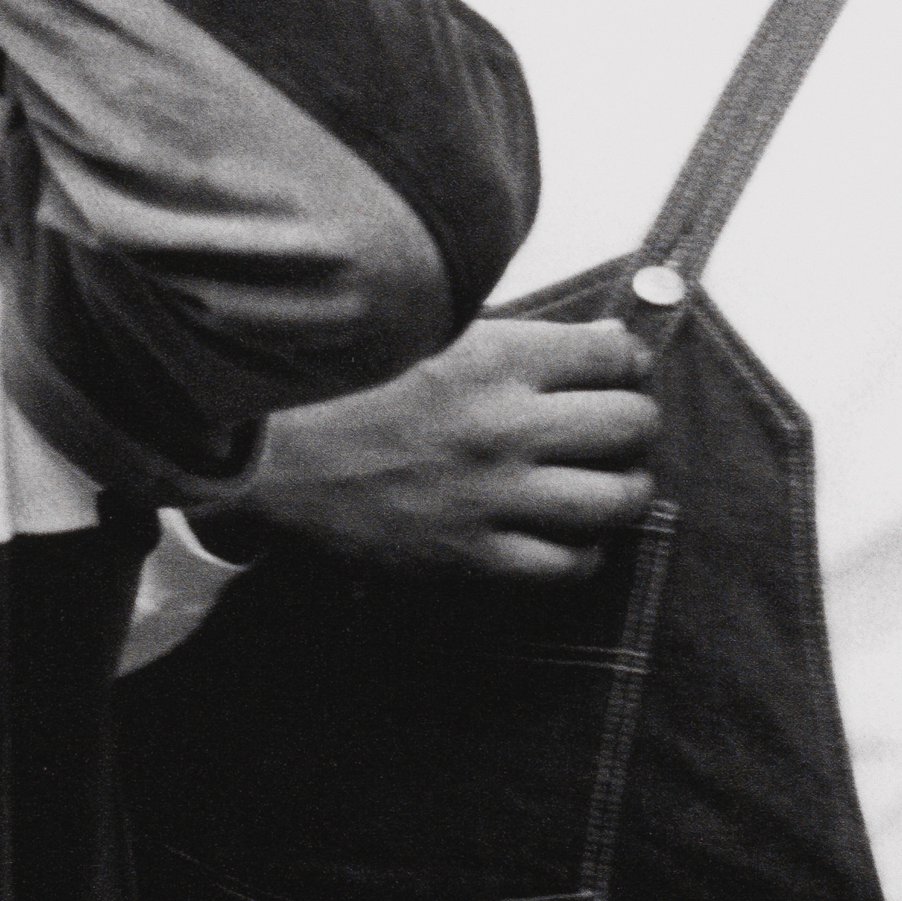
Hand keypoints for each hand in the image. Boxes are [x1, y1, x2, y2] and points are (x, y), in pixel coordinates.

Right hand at [212, 317, 657, 583]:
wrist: (267, 459)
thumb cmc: (345, 388)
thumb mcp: (429, 336)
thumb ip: (515, 340)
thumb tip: (606, 343)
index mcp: (494, 359)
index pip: (613, 355)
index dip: (626, 360)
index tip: (616, 369)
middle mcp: (504, 426)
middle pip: (631, 423)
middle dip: (633, 422)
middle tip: (614, 426)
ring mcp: (492, 496)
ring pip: (617, 499)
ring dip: (624, 489)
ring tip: (605, 482)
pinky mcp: (473, 556)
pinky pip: (570, 565)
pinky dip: (585, 551)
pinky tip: (567, 534)